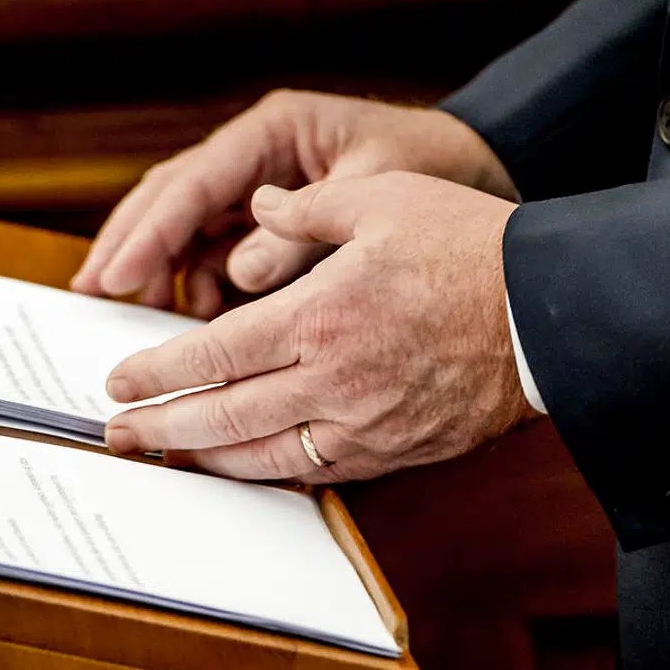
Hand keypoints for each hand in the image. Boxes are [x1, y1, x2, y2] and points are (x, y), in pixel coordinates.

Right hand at [71, 90, 515, 318]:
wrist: (477, 168)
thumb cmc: (433, 165)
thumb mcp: (376, 191)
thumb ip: (306, 234)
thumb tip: (238, 278)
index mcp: (275, 132)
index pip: (195, 180)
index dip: (154, 230)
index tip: (120, 273)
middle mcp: (256, 159)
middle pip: (172, 198)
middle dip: (129, 243)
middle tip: (92, 292)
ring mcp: (258, 190)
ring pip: (185, 228)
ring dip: (155, 268)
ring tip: (128, 312)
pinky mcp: (268, 223)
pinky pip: (216, 253)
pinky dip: (194, 284)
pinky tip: (181, 318)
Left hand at [100, 172, 541, 482]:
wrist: (552, 314)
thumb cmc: (471, 249)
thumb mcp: (384, 199)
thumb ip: (309, 206)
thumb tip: (262, 204)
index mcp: (319, 315)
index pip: (213, 353)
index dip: (159, 372)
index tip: (120, 381)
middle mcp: (333, 379)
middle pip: (225, 415)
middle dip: (162, 426)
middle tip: (117, 433)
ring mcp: (364, 423)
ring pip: (265, 454)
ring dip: (207, 457)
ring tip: (168, 453)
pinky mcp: (395, 448)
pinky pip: (317, 470)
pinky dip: (270, 470)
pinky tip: (246, 463)